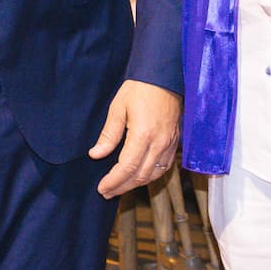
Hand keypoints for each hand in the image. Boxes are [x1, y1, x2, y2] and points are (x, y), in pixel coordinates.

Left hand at [89, 80, 181, 196]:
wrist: (164, 77)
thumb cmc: (140, 89)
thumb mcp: (118, 108)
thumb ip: (108, 134)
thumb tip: (96, 154)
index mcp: (143, 134)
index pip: (127, 167)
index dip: (114, 181)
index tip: (102, 188)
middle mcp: (159, 143)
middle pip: (140, 175)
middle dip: (122, 187)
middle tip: (107, 192)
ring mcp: (169, 143)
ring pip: (153, 174)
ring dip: (136, 184)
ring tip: (120, 187)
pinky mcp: (175, 141)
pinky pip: (164, 166)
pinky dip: (150, 175)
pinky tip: (139, 176)